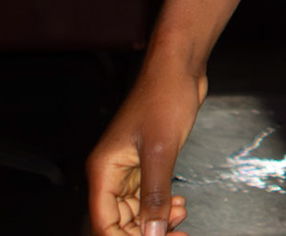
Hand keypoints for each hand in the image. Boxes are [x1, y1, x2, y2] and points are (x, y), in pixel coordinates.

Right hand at [87, 59, 205, 234]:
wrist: (179, 67)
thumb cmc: (165, 96)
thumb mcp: (162, 151)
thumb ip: (154, 196)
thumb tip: (151, 234)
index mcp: (104, 171)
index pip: (104, 223)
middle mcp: (111, 172)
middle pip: (119, 221)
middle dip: (145, 232)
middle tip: (177, 235)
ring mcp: (128, 168)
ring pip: (134, 211)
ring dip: (156, 220)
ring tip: (182, 217)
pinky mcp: (146, 162)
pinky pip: (147, 196)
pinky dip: (162, 205)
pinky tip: (179, 205)